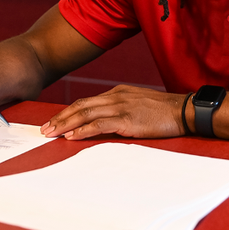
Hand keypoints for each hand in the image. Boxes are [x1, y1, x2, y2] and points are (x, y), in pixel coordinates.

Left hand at [41, 85, 186, 140]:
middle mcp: (116, 97)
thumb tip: (106, 123)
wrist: (184, 111)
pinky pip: (99, 124)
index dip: (69, 111)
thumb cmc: (165, 112)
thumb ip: (122, 111)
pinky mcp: (127, 119)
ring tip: (51, 133)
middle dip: (61, 117)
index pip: (87, 101)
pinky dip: (83, 130)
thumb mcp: (139, 106)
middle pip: (81, 105)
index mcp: (118, 93)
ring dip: (66, 124)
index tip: (55, 121)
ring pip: (86, 113)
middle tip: (44, 128)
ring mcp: (121, 106)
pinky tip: (72, 136)